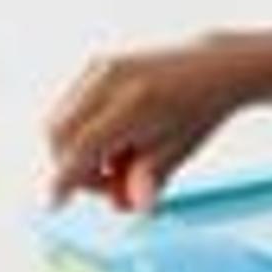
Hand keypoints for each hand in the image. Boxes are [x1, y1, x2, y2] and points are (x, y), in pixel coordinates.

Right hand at [45, 38, 257, 209]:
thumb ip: (150, 178)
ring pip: (59, 122)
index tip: (56, 204)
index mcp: (137, 102)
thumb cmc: (200, 109)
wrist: (214, 65)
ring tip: (118, 161)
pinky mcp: (95, 64)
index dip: (66, 179)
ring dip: (75, 151)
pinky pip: (69, 108)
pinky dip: (80, 131)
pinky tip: (115, 139)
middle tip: (107, 184)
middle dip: (73, 168)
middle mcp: (112, 79)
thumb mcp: (180, 148)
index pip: (84, 146)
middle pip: (61, 135)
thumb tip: (131, 207)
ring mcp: (101, 67)